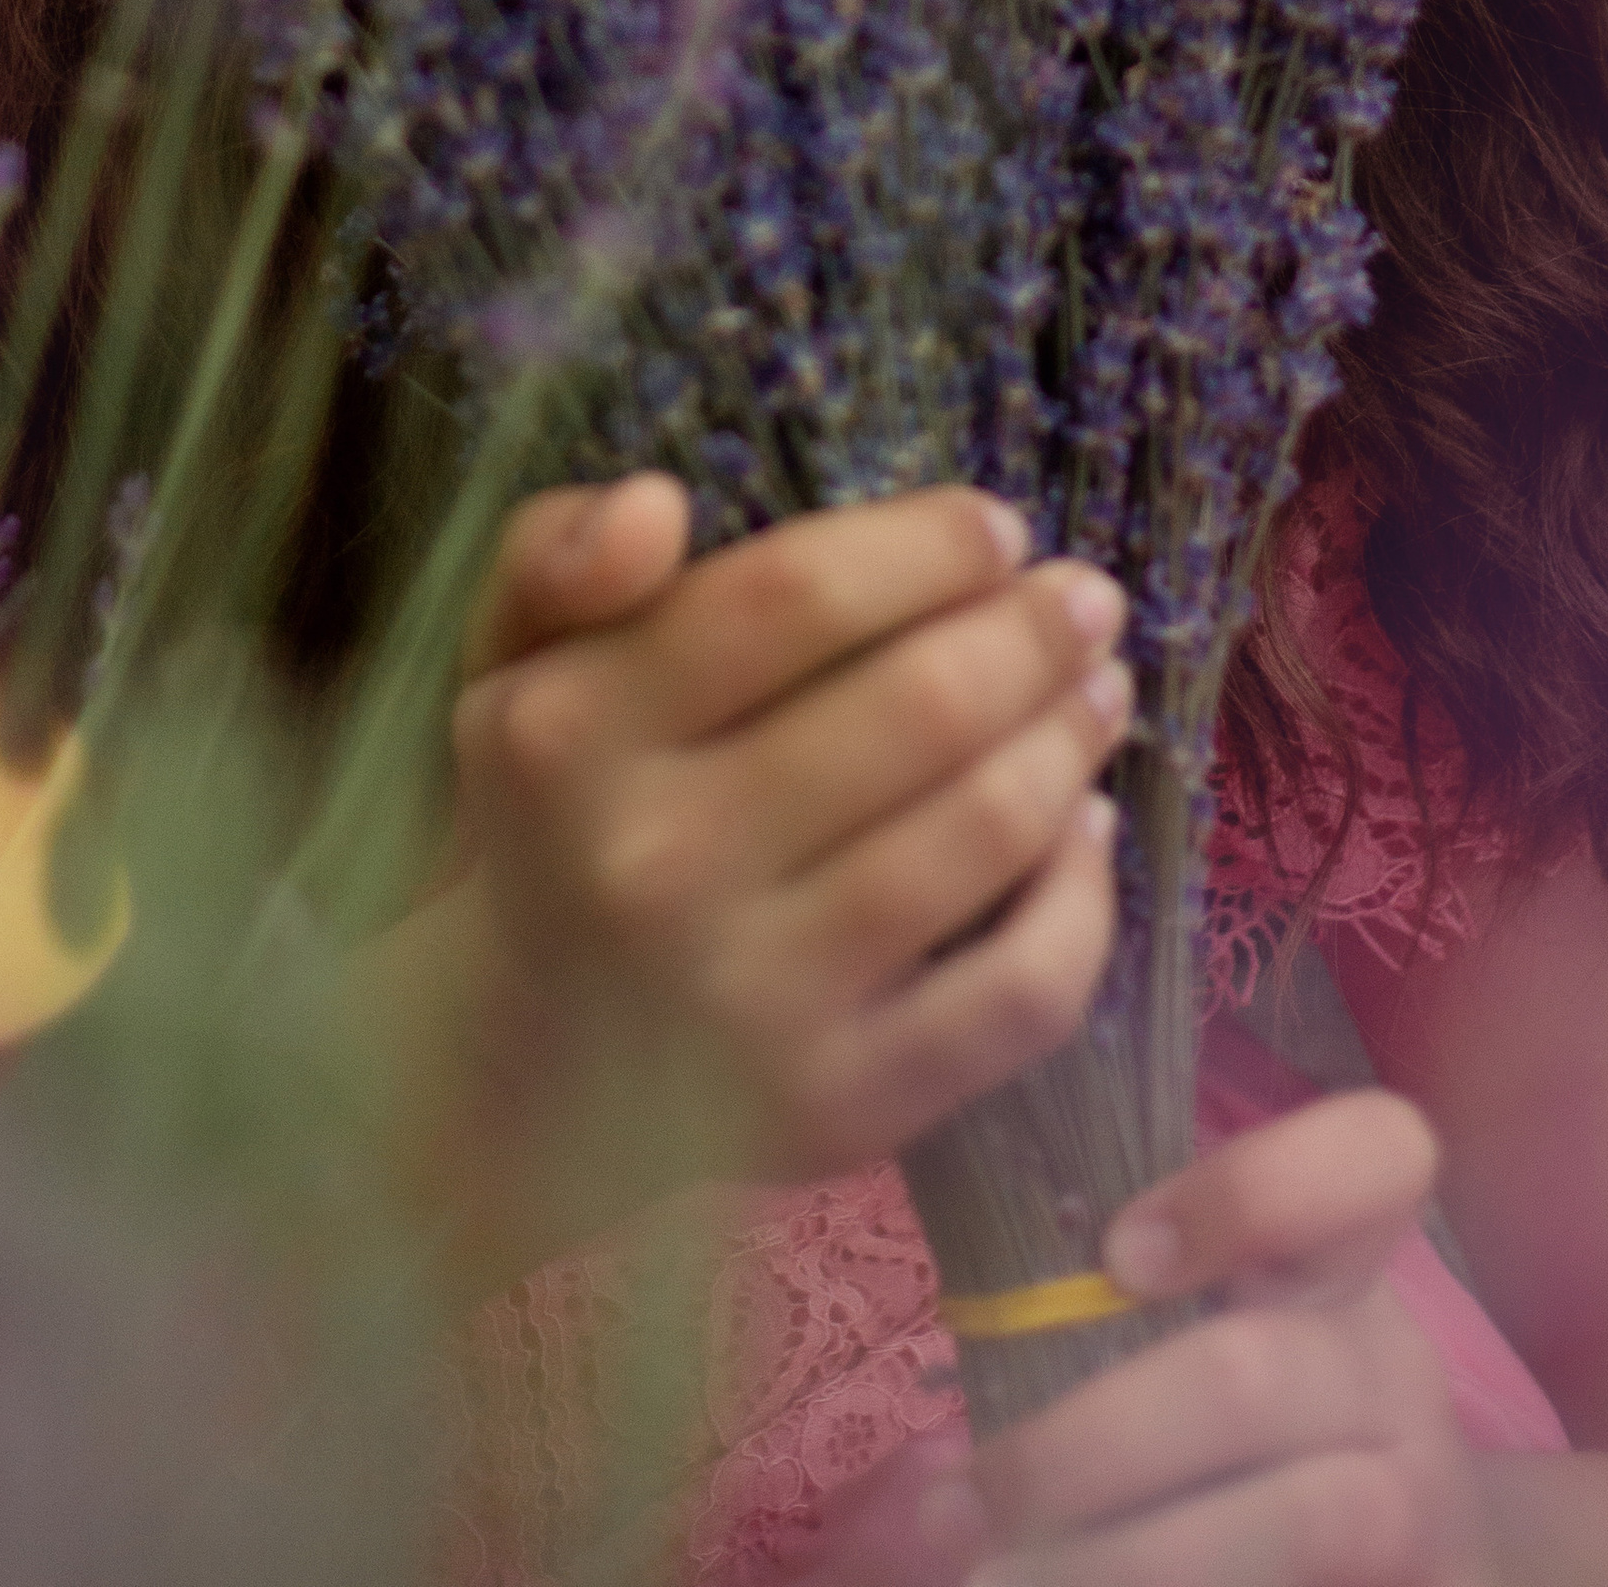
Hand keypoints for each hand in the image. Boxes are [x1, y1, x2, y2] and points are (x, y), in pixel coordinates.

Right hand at [447, 474, 1128, 1186]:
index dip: (922, 546)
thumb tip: (658, 503)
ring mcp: (755, 1000)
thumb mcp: (508, 669)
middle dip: (1030, 633)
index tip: (995, 526)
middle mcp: (659, 865)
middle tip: (1085, 596)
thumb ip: (558, 556)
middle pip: (918, 707)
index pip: (789, 598)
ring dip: (1069, 739)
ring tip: (1099, 688)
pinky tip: (1087, 830)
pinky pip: (1018, 991)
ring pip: (982, 834)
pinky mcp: (839, 1105)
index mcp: (571, 735)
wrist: (523, 1083)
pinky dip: (1081, 898)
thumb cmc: (548, 829)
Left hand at [914, 1093, 1497, 1586]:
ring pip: (1303, 1517)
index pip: (1371, 1152)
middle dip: (1085, 1449)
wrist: (1402, 1565)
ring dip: (1125, 1558)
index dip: (1255, 1189)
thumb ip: (1117, 1303)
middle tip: (960, 1506)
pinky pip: (1320, 1583)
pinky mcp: (1433, 1584)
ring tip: (997, 1581)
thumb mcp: (1205, 1340)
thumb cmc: (1247, 1438)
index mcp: (1338, 1266)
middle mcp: (1390, 1370)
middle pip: (1255, 1377)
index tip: (1119, 1255)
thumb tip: (957, 1296)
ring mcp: (1427, 1495)